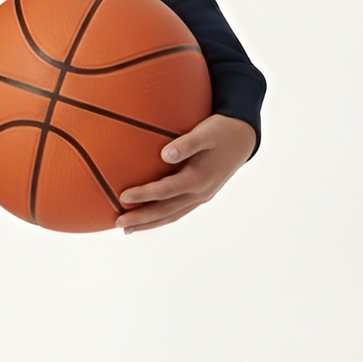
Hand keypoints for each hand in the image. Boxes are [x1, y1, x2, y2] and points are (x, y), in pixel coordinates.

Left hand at [117, 113, 256, 232]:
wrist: (244, 138)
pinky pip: (178, 212)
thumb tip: (165, 154)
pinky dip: (162, 218)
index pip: (165, 191)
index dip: (144, 195)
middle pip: (166, 211)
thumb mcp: (206, 131)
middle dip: (141, 219)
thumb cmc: (221, 130)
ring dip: (149, 224)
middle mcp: (200, 192)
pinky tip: (148, 220)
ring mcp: (202, 197)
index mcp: (199, 178)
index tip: (122, 197)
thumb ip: (187, 144)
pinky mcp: (202, 196)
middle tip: (118, 223)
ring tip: (128, 230)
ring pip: (172, 215)